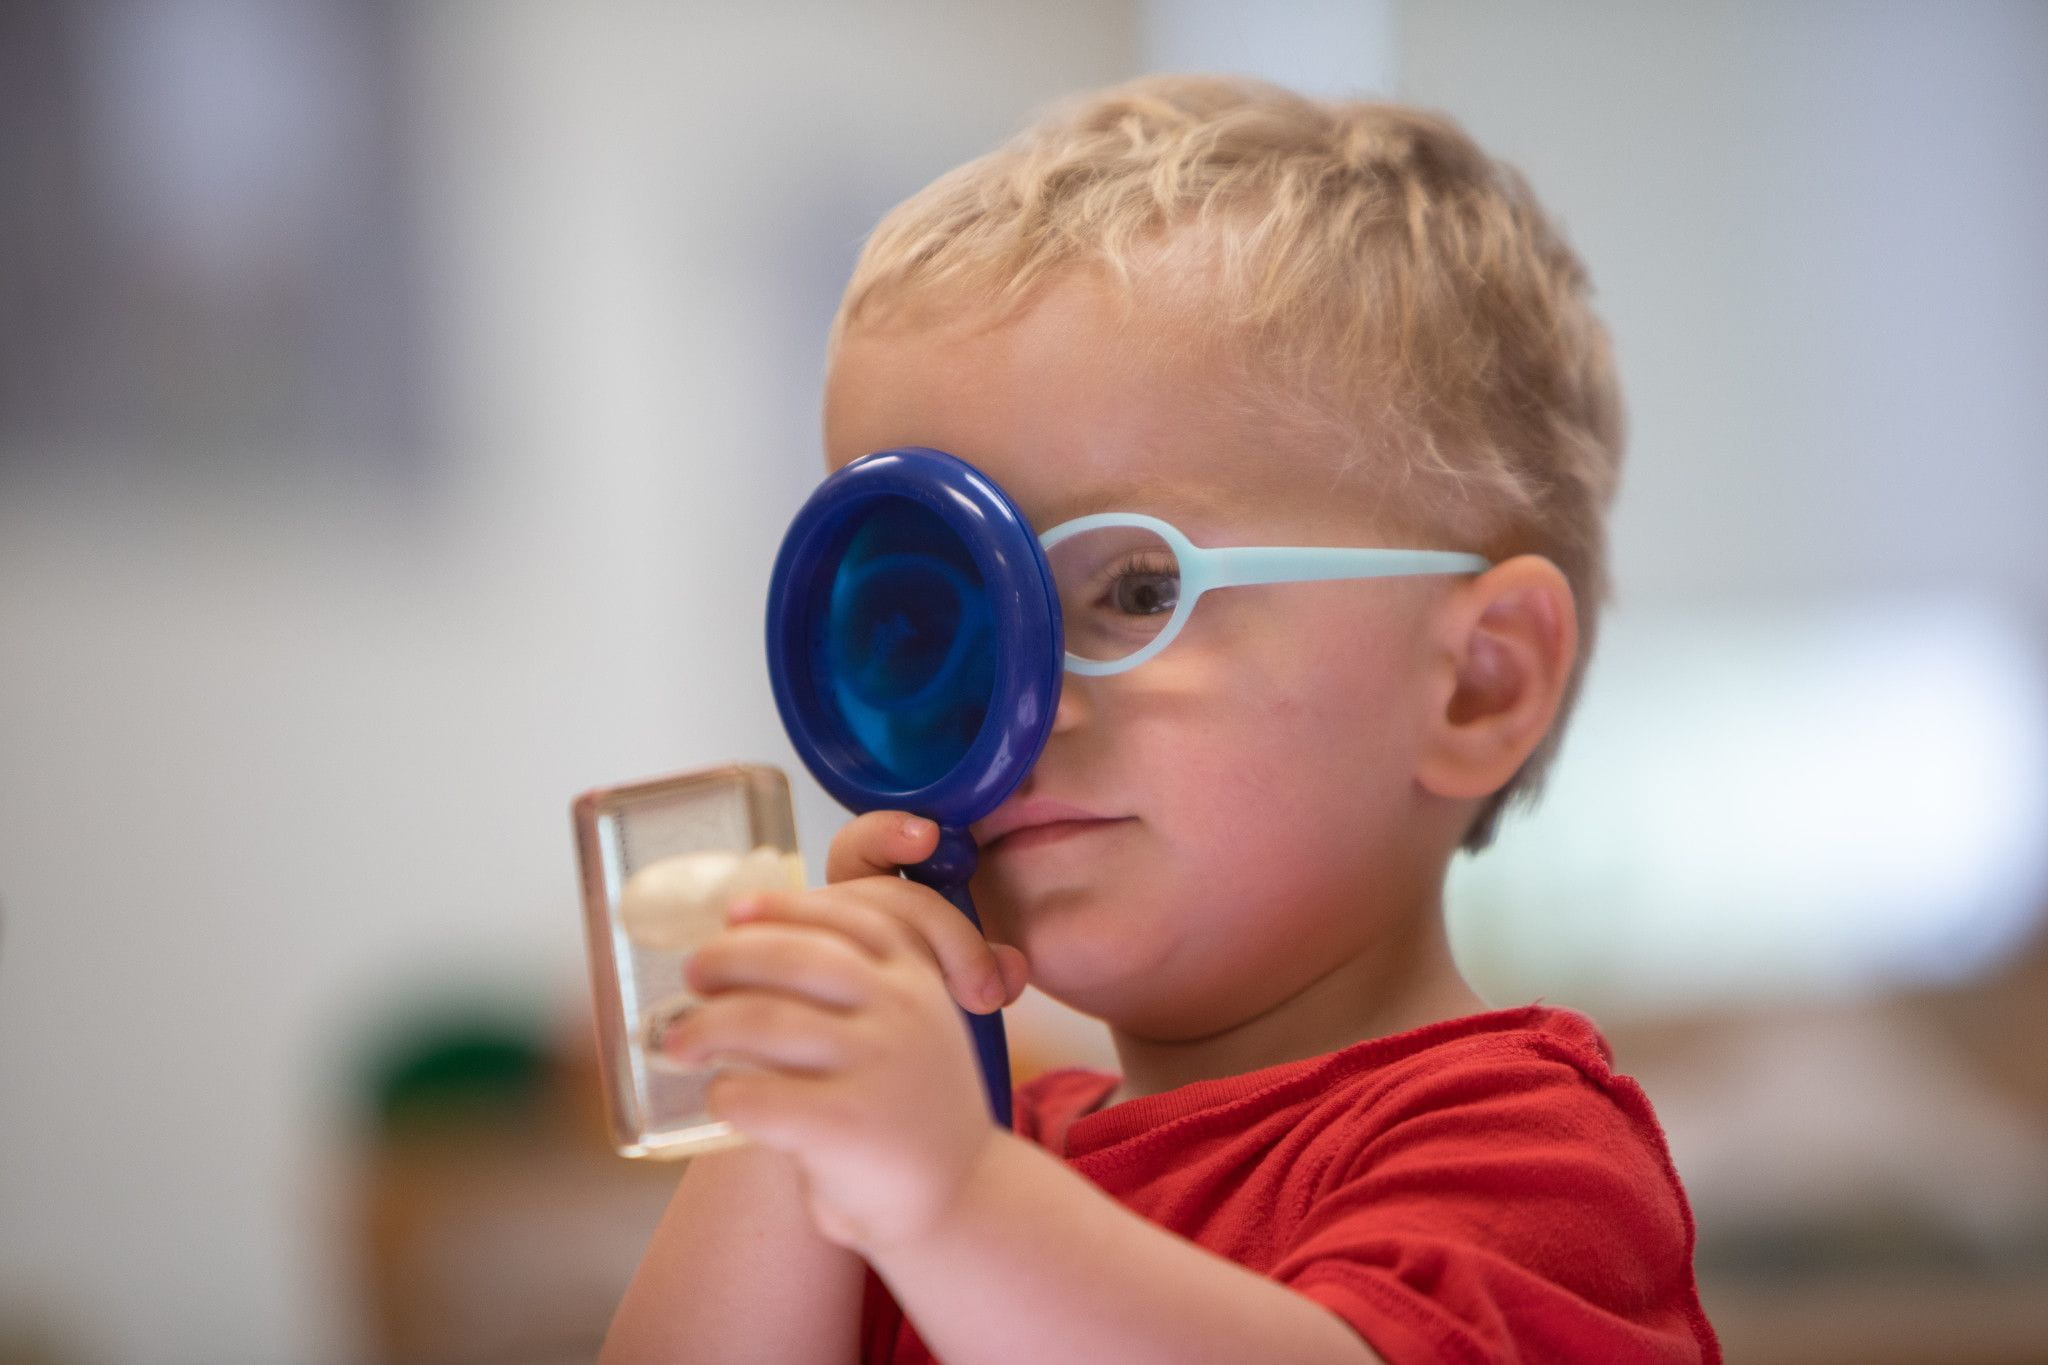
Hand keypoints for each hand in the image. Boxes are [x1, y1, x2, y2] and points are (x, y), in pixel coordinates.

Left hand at [662, 812, 1028, 1252]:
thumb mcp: (912, 1029)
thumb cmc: (907, 1108)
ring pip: (763, 1020)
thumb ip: (860, 991)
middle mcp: (903, 1008)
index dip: (781, 908)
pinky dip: (725, 1095)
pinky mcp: (848, 1126)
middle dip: (728, 957)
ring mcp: (878, 1064)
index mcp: (916, 977)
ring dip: (705, 1027)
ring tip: (680, 1043)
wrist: (961, 1197)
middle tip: (693, 974)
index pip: (844, 916)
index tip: (733, 914)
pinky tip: (720, 1100)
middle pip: (793, 957)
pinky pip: (758, 1096)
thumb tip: (748, 951)